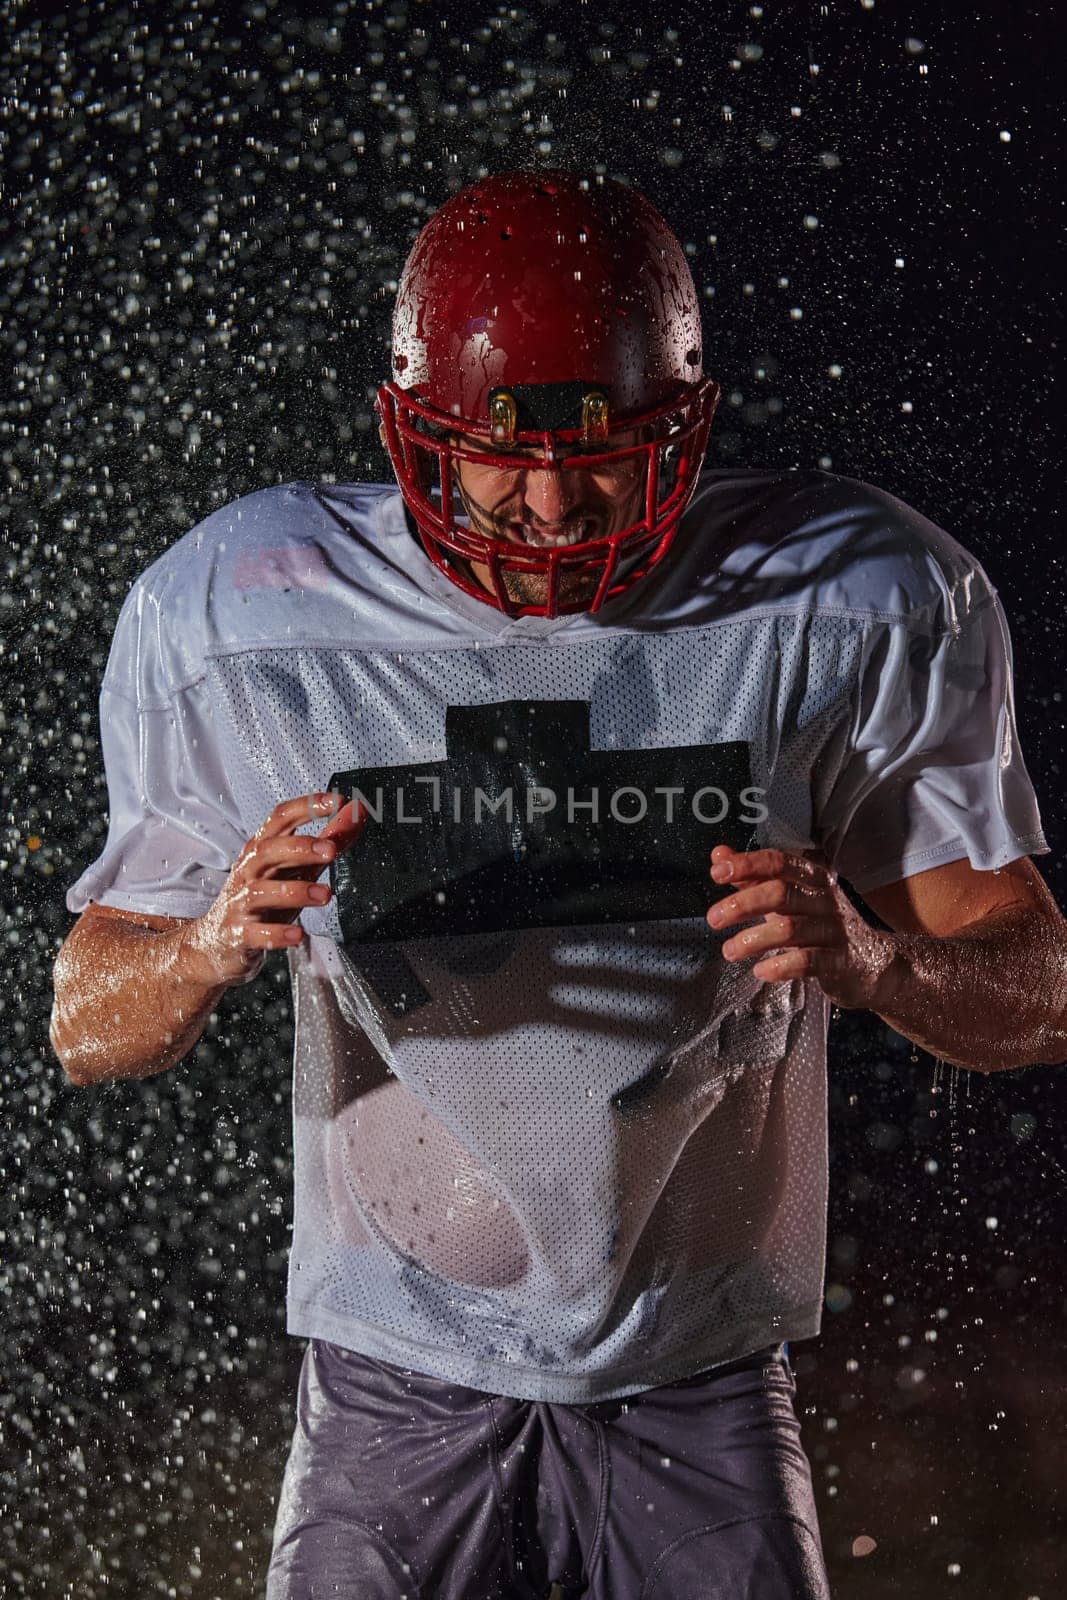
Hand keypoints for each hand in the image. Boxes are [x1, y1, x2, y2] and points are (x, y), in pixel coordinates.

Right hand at [182, 793, 365, 986]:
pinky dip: (276, 933)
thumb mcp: (295, 870)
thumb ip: (327, 843)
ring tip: (325, 895)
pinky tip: (298, 936)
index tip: (337, 801)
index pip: (279, 819)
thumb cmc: (263, 901)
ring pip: (261, 890)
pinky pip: (255, 933)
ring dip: (295, 891)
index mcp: (262, 850)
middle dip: (299, 847)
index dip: (306, 807)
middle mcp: (248, 871)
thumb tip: (356, 814)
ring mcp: (240, 903)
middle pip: (267, 850)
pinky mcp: (238, 934)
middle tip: (332, 850)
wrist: (217, 944)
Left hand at [705, 843, 897, 1010]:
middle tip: (713, 919)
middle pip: (781, 893)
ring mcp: (835, 930)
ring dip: (753, 940)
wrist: (874, 965)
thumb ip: (754, 878)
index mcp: (812, 878)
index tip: (717, 871)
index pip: (779, 862)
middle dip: (742, 904)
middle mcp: (826, 899)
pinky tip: (760, 972)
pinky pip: (808, 962)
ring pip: (791, 928)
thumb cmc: (823, 927)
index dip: (748, 864)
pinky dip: (780, 967)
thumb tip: (719, 855)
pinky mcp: (841, 961)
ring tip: (729, 951)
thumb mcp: (791, 898)